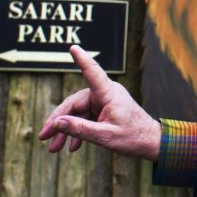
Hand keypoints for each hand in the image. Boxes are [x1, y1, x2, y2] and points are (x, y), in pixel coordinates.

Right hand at [38, 45, 160, 160]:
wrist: (151, 143)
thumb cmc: (133, 137)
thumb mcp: (105, 136)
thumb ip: (80, 129)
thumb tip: (58, 123)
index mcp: (109, 93)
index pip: (92, 72)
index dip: (82, 60)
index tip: (73, 47)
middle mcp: (105, 94)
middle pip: (74, 103)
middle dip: (58, 121)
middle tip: (44, 137)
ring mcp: (104, 102)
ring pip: (77, 113)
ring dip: (66, 130)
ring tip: (54, 149)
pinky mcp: (104, 111)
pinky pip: (85, 118)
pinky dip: (78, 131)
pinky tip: (72, 147)